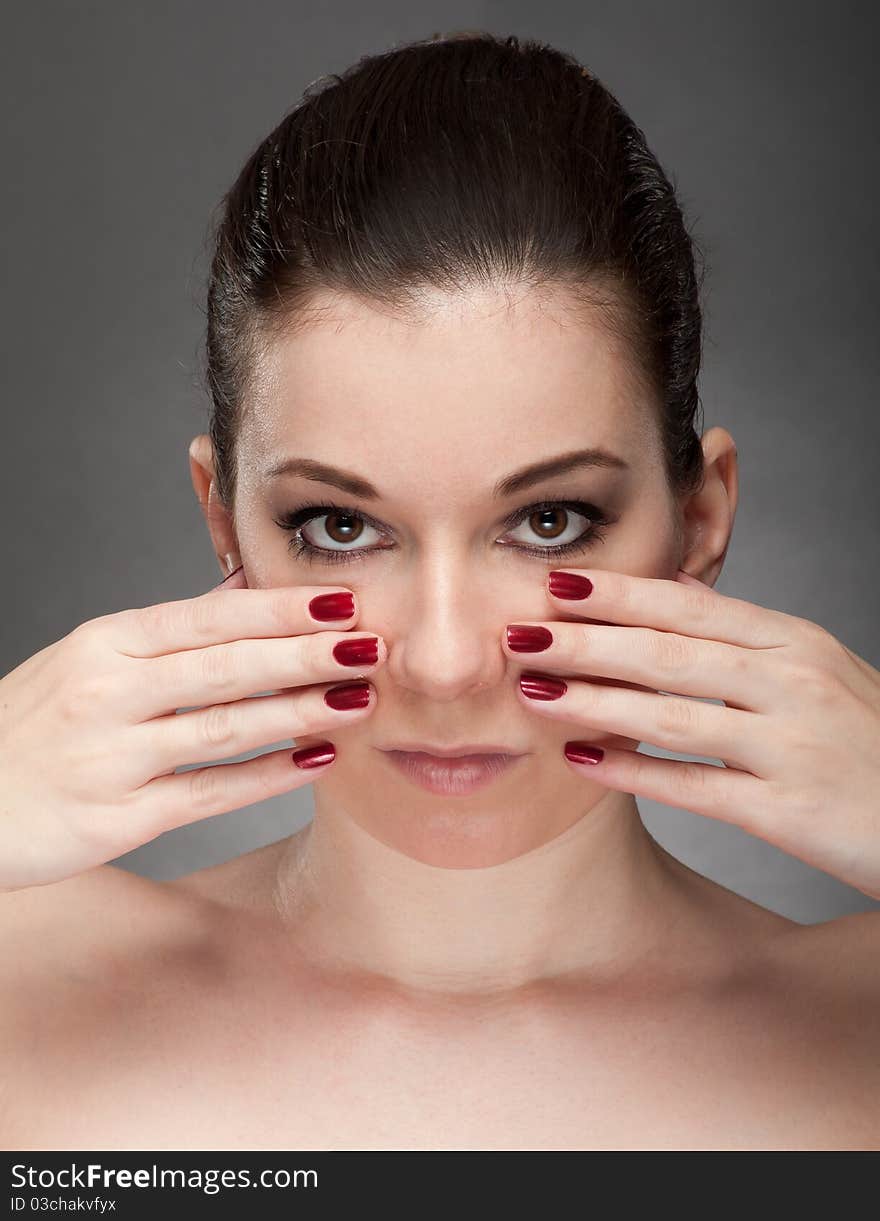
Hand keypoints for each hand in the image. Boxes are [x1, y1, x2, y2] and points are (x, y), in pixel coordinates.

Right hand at [0, 565, 384, 891]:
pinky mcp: (117, 816)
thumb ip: (167, 629)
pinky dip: (266, 776)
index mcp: (105, 641)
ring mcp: (112, 754)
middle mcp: (109, 690)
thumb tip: (243, 587)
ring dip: (300, 712)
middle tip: (373, 645)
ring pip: (225, 727)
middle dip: (307, 653)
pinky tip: (316, 763)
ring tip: (360, 699)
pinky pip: (207, 792)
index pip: (208, 616)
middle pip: (226, 665)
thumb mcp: (87, 658)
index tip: (341, 599)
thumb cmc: (33, 727)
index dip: (279, 608)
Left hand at [503, 567, 879, 900]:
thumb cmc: (869, 740)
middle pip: (670, 653)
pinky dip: (635, 773)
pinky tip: (584, 764)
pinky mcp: (791, 811)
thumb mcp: (820, 671)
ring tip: (534, 692)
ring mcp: (793, 746)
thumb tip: (673, 600)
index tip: (559, 584)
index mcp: (798, 643)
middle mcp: (796, 684)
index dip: (621, 594)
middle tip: (519, 634)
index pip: (693, 606)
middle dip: (587, 642)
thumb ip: (747, 638)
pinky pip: (697, 787)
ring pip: (674, 714)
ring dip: (595, 701)